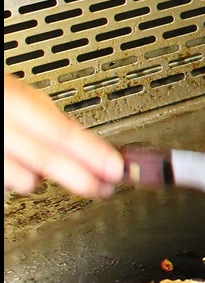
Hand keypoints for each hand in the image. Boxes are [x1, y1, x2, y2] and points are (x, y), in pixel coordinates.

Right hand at [4, 75, 121, 196]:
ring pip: (25, 179)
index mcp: (11, 102)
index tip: (116, 168)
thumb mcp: (21, 94)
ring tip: (47, 165)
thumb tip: (88, 144)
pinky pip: (6, 181)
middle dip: (80, 177)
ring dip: (42, 177)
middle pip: (45, 159)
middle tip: (103, 187)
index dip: (91, 153)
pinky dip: (18, 176)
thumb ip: (50, 119)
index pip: (60, 132)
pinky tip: (19, 166)